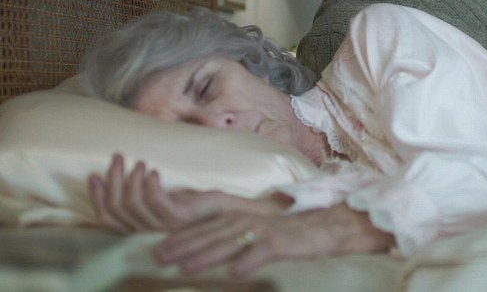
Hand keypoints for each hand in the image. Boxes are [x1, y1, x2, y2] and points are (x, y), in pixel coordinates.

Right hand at [88, 153, 287, 232]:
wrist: (229, 208)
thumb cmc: (196, 200)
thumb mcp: (165, 195)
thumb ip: (144, 192)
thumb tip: (122, 170)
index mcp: (141, 228)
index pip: (107, 218)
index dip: (98, 196)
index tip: (94, 174)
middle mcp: (149, 232)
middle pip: (118, 208)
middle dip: (113, 180)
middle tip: (118, 157)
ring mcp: (164, 227)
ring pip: (133, 203)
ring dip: (131, 178)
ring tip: (139, 161)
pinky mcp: (180, 219)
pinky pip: (156, 201)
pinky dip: (151, 184)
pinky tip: (154, 170)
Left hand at [153, 204, 394, 275]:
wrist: (328, 225)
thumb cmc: (290, 233)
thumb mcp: (258, 231)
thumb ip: (234, 236)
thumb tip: (210, 254)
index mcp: (241, 216)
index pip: (204, 228)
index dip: (179, 238)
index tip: (155, 249)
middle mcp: (249, 220)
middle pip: (210, 234)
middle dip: (183, 246)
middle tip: (158, 257)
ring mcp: (265, 231)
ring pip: (230, 243)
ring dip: (207, 254)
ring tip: (186, 268)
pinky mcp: (283, 242)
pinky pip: (263, 252)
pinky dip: (249, 261)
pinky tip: (235, 272)